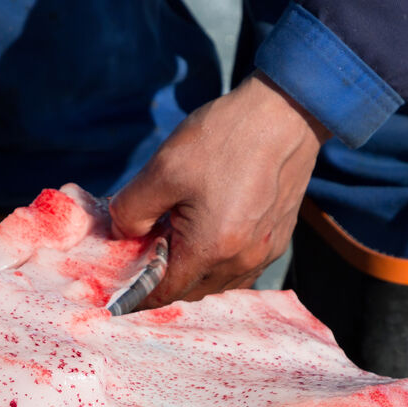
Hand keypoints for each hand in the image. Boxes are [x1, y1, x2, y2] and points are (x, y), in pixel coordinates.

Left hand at [110, 71, 328, 307]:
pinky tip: (206, 233)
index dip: (138, 290)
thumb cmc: (223, 138)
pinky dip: (217, 262)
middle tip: (146, 247)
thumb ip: (131, 211)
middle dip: (164, 279)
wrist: (285, 112)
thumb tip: (122, 235)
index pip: (164, 294)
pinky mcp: (277, 240)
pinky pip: (239, 268)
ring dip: (192, 272)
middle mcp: (242, 261)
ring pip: (217, 283)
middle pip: (191, 293)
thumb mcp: (162, 170)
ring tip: (175, 237)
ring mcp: (264, 253)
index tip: (121, 276)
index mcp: (211, 249)